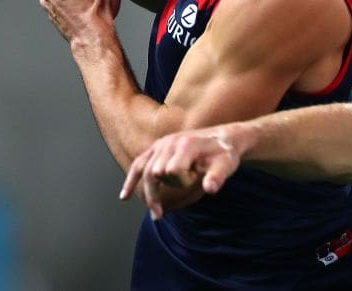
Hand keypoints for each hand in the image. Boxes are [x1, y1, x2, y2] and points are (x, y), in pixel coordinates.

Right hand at [119, 128, 242, 219]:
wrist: (225, 138)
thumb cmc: (225, 153)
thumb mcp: (227, 165)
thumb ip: (217, 177)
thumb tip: (210, 189)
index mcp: (186, 145)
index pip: (172, 171)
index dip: (183, 181)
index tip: (196, 177)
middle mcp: (170, 142)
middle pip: (156, 172)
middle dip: (170, 184)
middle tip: (190, 180)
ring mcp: (162, 144)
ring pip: (144, 170)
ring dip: (149, 193)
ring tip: (157, 214)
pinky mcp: (158, 147)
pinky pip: (138, 164)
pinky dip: (131, 181)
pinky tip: (124, 197)